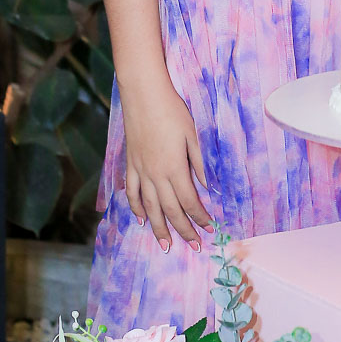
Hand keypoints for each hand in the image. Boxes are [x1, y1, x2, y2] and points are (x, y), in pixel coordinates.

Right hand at [122, 81, 212, 252]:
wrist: (143, 95)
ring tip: (165, 245)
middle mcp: (155, 174)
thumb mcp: (193, 135)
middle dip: (183, 230)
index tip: (210, 229)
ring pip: (149, 207)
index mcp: (174, 168)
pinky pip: (131, 191)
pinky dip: (136, 207)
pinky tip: (141, 218)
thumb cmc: (173, 110)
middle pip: (169, 210)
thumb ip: (200, 163)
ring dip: (158, 228)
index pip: (189, 201)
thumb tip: (209, 187)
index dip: (200, 217)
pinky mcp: (130, 163)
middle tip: (193, 246)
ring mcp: (140, 170)